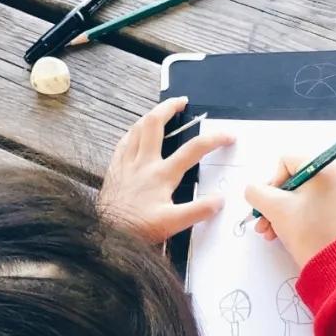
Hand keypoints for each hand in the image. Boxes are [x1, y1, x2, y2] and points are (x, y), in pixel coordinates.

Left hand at [98, 97, 234, 243]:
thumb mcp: (173, 223)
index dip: (213, 139)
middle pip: (155, 124)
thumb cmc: (138, 229)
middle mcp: (144, 163)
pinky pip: (123, 142)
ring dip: (150, 116)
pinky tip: (134, 133)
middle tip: (181, 102)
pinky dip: (131, 132)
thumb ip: (197, 211)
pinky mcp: (114, 170)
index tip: (227, 136)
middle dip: (169, 107)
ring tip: (160, 113)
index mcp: (162, 175)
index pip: (193, 150)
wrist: (108, 234)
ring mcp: (127, 164)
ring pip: (136, 128)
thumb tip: (218, 200)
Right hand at [244, 156, 335, 268]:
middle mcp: (333, 178)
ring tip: (266, 231)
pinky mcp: (331, 212)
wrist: (330, 263)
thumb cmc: (306, 231)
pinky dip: (289, 217)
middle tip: (261, 219)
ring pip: (295, 196)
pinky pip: (305, 207)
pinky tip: (276, 233)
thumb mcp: (274, 207)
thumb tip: (253, 190)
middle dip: (271, 202)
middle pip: (290, 181)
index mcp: (325, 169)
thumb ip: (255, 192)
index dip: (272, 182)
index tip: (269, 202)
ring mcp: (334, 196)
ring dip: (276, 212)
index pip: (287, 162)